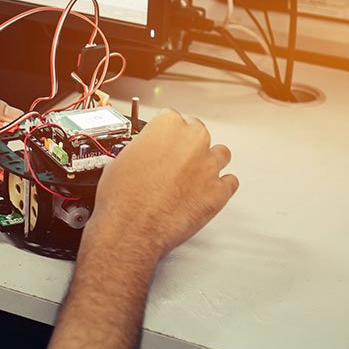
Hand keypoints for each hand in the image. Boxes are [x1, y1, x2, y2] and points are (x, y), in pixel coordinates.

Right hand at [83, 110, 237, 266]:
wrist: (131, 230)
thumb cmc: (122, 199)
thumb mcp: (119, 161)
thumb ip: (140, 150)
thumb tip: (142, 155)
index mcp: (167, 126)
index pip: (172, 118)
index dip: (165, 134)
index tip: (161, 144)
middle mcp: (193, 141)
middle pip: (198, 132)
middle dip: (187, 145)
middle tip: (173, 161)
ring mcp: (209, 166)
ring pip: (220, 154)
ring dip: (208, 161)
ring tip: (193, 175)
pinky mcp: (219, 192)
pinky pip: (230, 182)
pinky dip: (220, 186)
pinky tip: (205, 192)